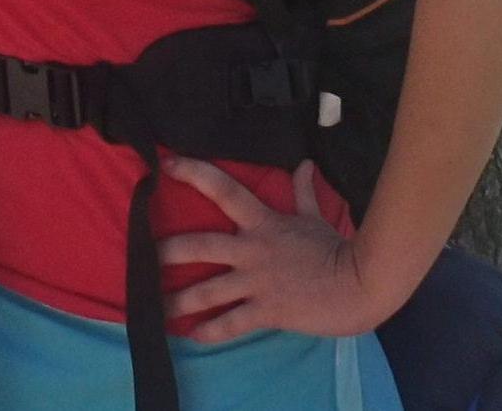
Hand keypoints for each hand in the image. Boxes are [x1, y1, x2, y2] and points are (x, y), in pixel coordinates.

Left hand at [157, 157, 386, 341]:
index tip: (167, 165)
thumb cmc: (335, 249)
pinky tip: (193, 336)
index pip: (223, 190)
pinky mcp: (266, 311)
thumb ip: (303, 190)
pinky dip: (210, 331)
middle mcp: (252, 250)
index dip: (194, 174)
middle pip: (201, 245)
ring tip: (154, 308)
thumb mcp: (316, 215)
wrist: (358, 285)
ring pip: (208, 290)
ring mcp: (257, 282)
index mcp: (263, 222)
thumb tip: (303, 163)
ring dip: (179, 301)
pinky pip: (231, 323)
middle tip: (143, 256)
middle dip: (169, 251)